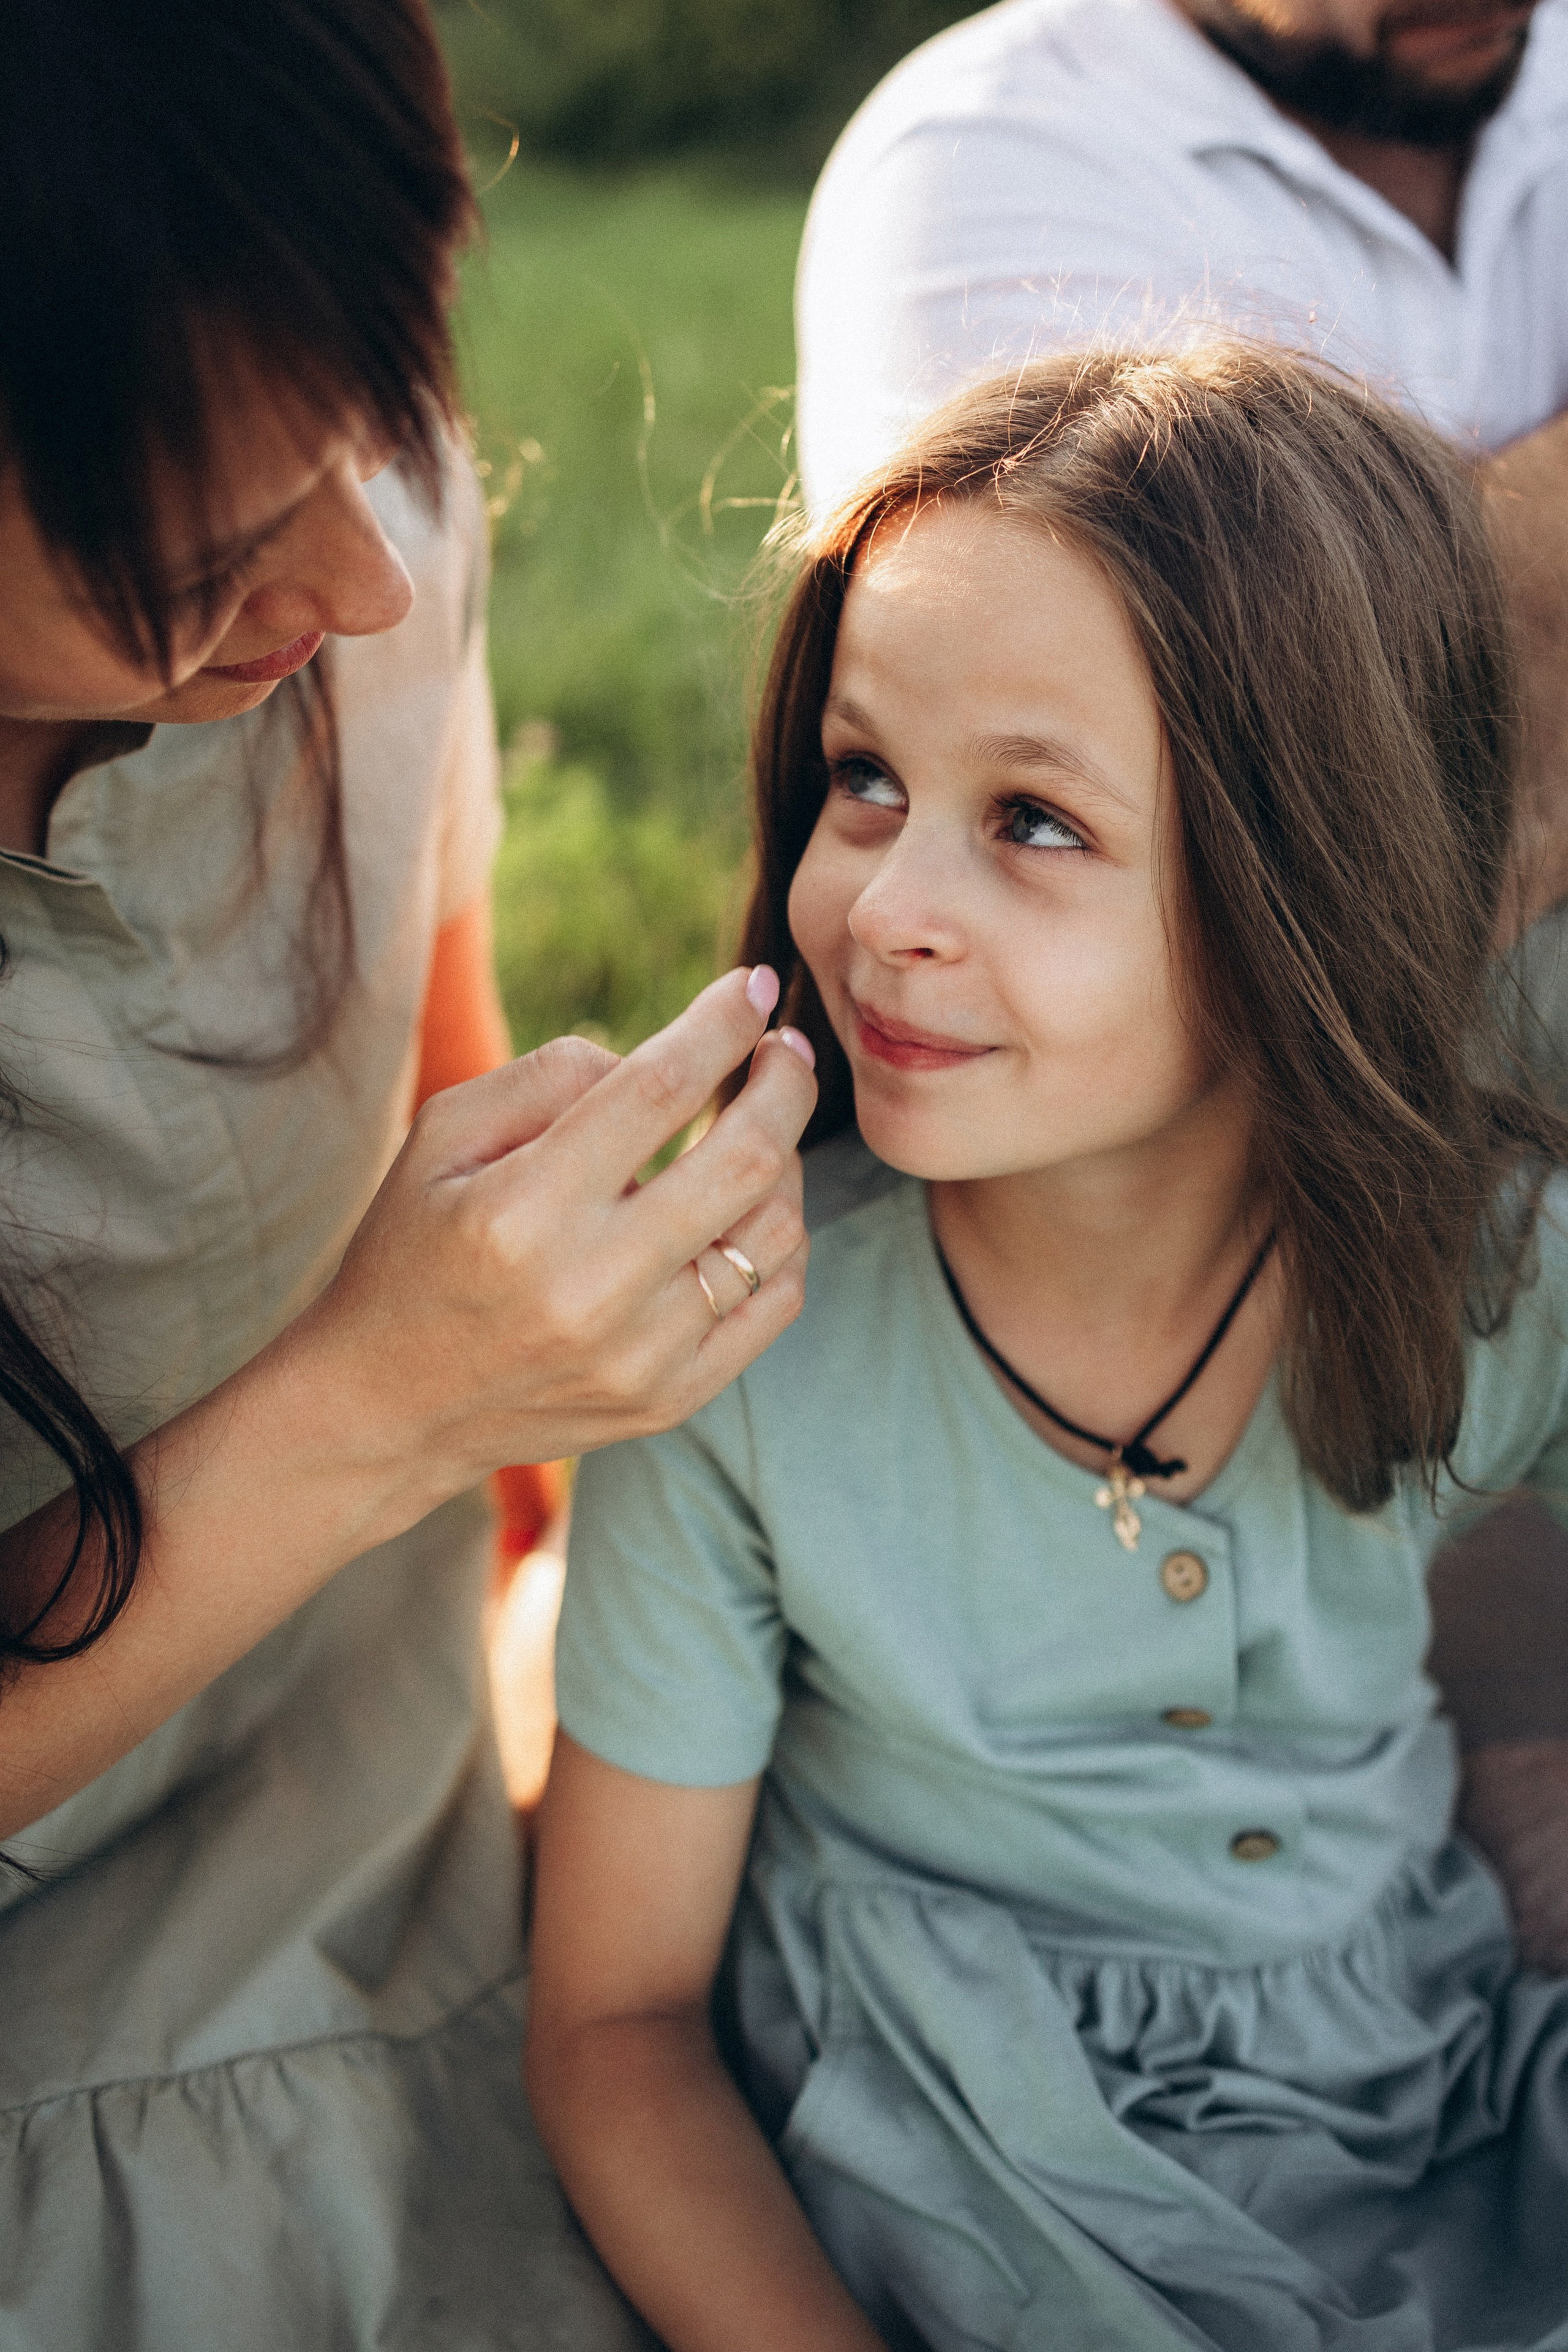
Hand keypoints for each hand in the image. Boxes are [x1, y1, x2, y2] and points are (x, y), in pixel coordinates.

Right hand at [295, 965, 816, 1535]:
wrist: (391, 1405)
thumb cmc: (416, 1246)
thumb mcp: (443, 1135)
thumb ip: (554, 1075)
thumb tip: (671, 1056)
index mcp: (523, 1209)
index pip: (659, 1088)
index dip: (721, 1023)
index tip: (754, 987)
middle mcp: (591, 1288)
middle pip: (745, 1158)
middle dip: (784, 1083)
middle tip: (784, 1050)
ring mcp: (641, 1354)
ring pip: (775, 1229)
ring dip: (785, 1160)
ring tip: (758, 1130)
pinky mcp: (671, 1398)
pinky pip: (778, 1300)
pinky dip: (781, 1238)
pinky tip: (751, 1208)